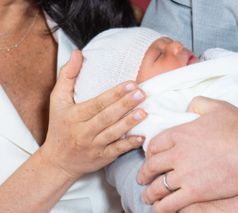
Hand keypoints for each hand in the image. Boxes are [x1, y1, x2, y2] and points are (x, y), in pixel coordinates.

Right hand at [40, 50, 146, 178]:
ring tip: (144, 112)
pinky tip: (142, 137)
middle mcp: (83, 132)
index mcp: (73, 116)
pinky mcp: (102, 158)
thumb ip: (67, 75)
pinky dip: (129, 144)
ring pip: (113, 133)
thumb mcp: (57, 100)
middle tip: (142, 93)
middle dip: (125, 105)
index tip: (131, 83)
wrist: (58, 161)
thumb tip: (78, 52)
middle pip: (106, 117)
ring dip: (129, 123)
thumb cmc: (59, 126)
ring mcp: (93, 146)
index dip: (114, 94)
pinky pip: (117, 151)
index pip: (96, 103)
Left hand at [138, 96, 237, 211]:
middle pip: (152, 166)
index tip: (148, 157)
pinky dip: (162, 208)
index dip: (149, 152)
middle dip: (144, 173)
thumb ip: (199, 103)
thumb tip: (190, 105)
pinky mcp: (195, 192)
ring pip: (158, 187)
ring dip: (150, 193)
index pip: (155, 144)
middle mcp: (177, 154)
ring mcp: (184, 175)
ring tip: (147, 197)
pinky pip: (171, 204)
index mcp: (180, 134)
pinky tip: (159, 208)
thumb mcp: (217, 107)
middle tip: (142, 178)